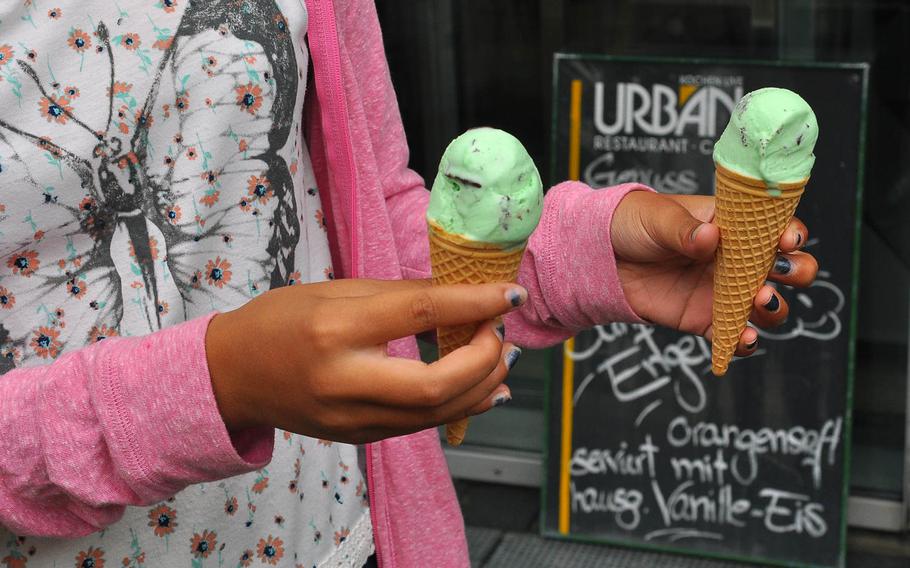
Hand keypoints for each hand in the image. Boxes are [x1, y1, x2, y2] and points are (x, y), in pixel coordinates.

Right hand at [206, 279, 524, 442]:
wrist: (230, 376)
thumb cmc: (279, 322)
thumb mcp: (333, 291)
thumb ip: (396, 295)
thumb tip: (457, 295)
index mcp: (335, 329)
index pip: (419, 313)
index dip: (473, 304)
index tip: (510, 295)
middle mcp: (344, 380)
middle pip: (436, 385)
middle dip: (485, 361)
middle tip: (501, 334)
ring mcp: (350, 418)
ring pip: (435, 414)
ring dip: (482, 387)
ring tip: (503, 359)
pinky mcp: (357, 438)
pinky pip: (421, 426)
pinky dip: (460, 407)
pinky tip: (482, 388)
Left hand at [611, 191, 817, 355]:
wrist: (601, 259)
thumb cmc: (632, 225)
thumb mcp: (656, 218)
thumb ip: (684, 230)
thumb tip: (710, 238)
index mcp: (731, 224)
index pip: (774, 227)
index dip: (790, 233)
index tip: (785, 240)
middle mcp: (736, 259)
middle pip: (787, 267)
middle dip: (796, 271)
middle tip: (778, 272)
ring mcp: (724, 291)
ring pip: (768, 304)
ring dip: (774, 306)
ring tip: (759, 299)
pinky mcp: (705, 318)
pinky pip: (734, 335)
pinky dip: (745, 341)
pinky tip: (743, 338)